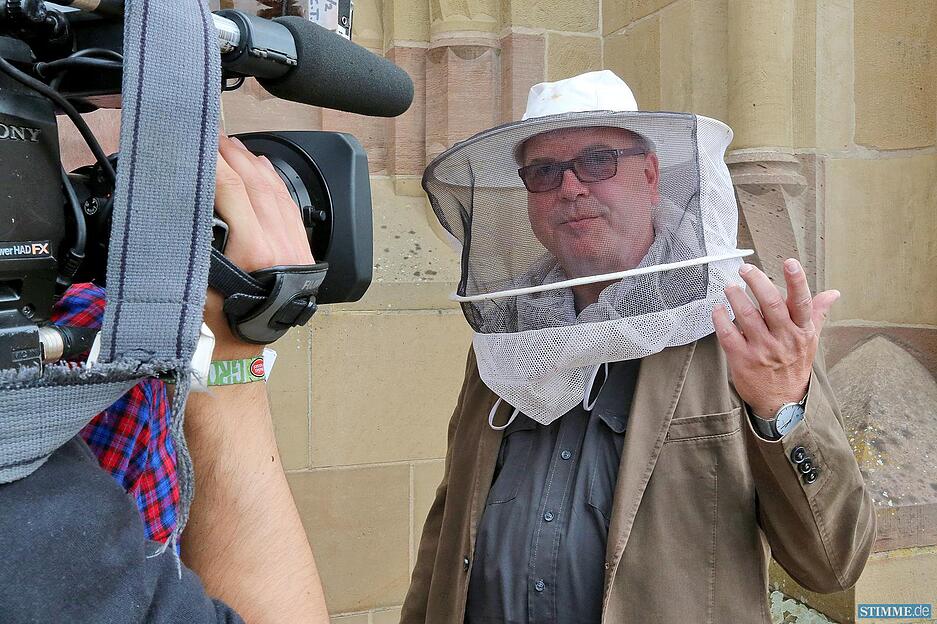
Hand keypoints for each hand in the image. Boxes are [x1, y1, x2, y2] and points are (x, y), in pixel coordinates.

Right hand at [207, 135, 313, 359]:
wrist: (242, 354)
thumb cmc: (214, 326)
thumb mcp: (193, 281)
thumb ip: (191, 241)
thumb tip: (181, 201)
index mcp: (255, 250)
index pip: (233, 190)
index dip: (216, 163)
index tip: (201, 144)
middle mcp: (281, 245)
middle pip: (257, 185)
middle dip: (235, 157)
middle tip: (214, 137)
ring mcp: (296, 247)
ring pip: (277, 194)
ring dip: (255, 166)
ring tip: (236, 148)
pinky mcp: (301, 252)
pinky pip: (290, 208)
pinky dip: (276, 185)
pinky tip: (264, 171)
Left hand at [712, 259, 838, 417]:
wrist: (782, 400)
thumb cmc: (794, 365)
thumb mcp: (810, 340)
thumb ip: (817, 313)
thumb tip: (834, 293)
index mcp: (802, 330)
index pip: (801, 302)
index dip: (796, 281)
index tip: (790, 263)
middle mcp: (783, 338)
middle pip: (770, 304)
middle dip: (756, 282)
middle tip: (745, 269)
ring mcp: (762, 349)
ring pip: (746, 316)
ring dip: (735, 297)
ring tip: (729, 287)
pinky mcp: (742, 360)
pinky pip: (728, 334)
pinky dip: (721, 319)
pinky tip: (718, 309)